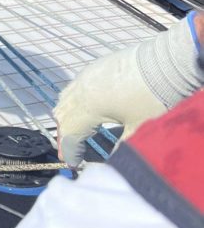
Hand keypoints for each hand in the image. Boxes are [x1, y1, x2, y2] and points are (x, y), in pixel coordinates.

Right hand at [54, 13, 201, 166]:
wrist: (164, 65)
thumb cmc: (151, 100)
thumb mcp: (135, 128)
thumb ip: (116, 145)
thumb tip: (106, 157)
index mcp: (88, 108)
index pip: (69, 134)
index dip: (70, 151)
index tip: (74, 162)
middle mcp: (80, 91)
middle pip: (62, 117)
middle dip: (66, 136)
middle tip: (75, 151)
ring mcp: (84, 77)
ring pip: (64, 101)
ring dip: (67, 118)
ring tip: (78, 131)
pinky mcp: (92, 68)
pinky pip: (72, 88)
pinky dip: (73, 102)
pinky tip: (85, 109)